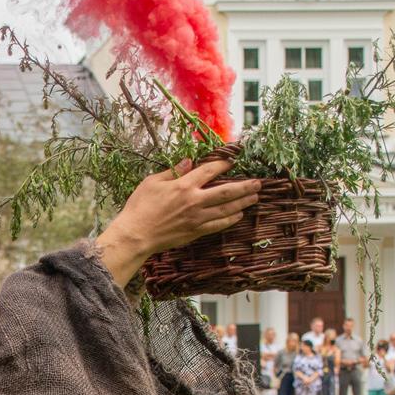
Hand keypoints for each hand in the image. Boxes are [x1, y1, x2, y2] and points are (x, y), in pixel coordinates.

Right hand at [94, 160, 260, 284]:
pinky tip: (239, 215)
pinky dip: (230, 220)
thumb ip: (173, 172)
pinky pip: (218, 225)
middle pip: (226, 191)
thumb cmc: (140, 207)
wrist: (136, 235)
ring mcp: (197, 218)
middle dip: (244, 186)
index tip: (233, 160)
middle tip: (258, 183)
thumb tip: (188, 162)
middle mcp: (194, 201)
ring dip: (243, 202)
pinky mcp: (195, 232)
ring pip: (226, 209)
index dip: (223, 164)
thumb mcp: (152, 182)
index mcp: (183, 186)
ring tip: (254, 197)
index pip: (209, 171)